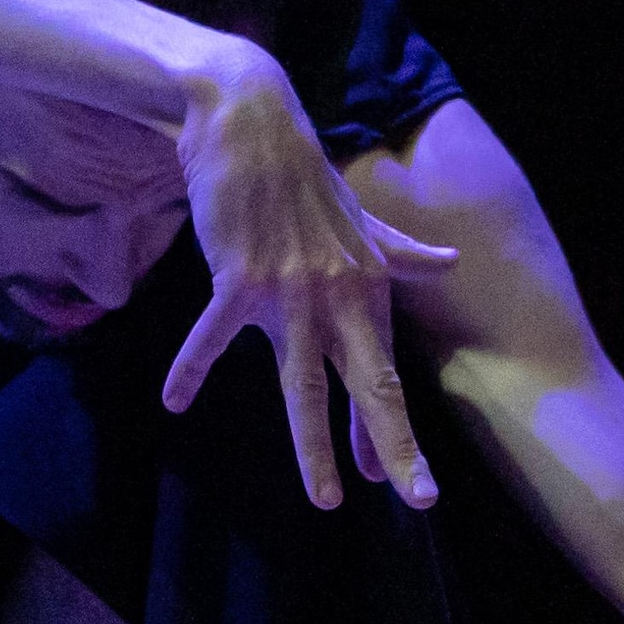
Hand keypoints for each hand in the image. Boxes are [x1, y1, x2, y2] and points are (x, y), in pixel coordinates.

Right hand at [161, 53, 460, 507]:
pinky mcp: (240, 276)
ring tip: (326, 497)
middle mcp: (339, 297)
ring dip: (315, 444)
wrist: (250, 125)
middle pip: (370, 384)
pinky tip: (173, 400)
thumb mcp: (362, 220)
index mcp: (368, 289)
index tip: (407, 483)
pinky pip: (215, 336)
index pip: (385, 372)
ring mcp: (291, 290)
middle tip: (420, 498)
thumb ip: (402, 251)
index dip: (394, 430)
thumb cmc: (300, 179)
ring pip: (305, 383)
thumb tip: (450, 264)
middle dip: (395, 444)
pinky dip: (191, 367)